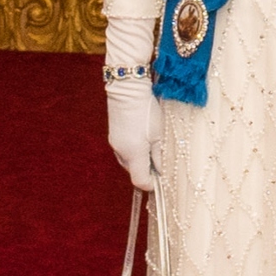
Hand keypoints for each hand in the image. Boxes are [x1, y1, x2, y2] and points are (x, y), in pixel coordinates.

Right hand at [106, 75, 159, 191]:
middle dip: (146, 170)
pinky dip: (133, 151)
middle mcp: (121, 152)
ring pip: (128, 161)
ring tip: (151, 146)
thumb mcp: (159, 134)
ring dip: (139, 160)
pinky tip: (141, 138)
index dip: (151, 185)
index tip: (160, 181)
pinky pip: (123, 151)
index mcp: (134, 154)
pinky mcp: (113, 136)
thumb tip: (162, 171)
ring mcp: (115, 144)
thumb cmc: (146, 111)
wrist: (127, 90)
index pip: (140, 181)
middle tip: (159, 161)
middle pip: (133, 172)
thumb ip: (159, 155)